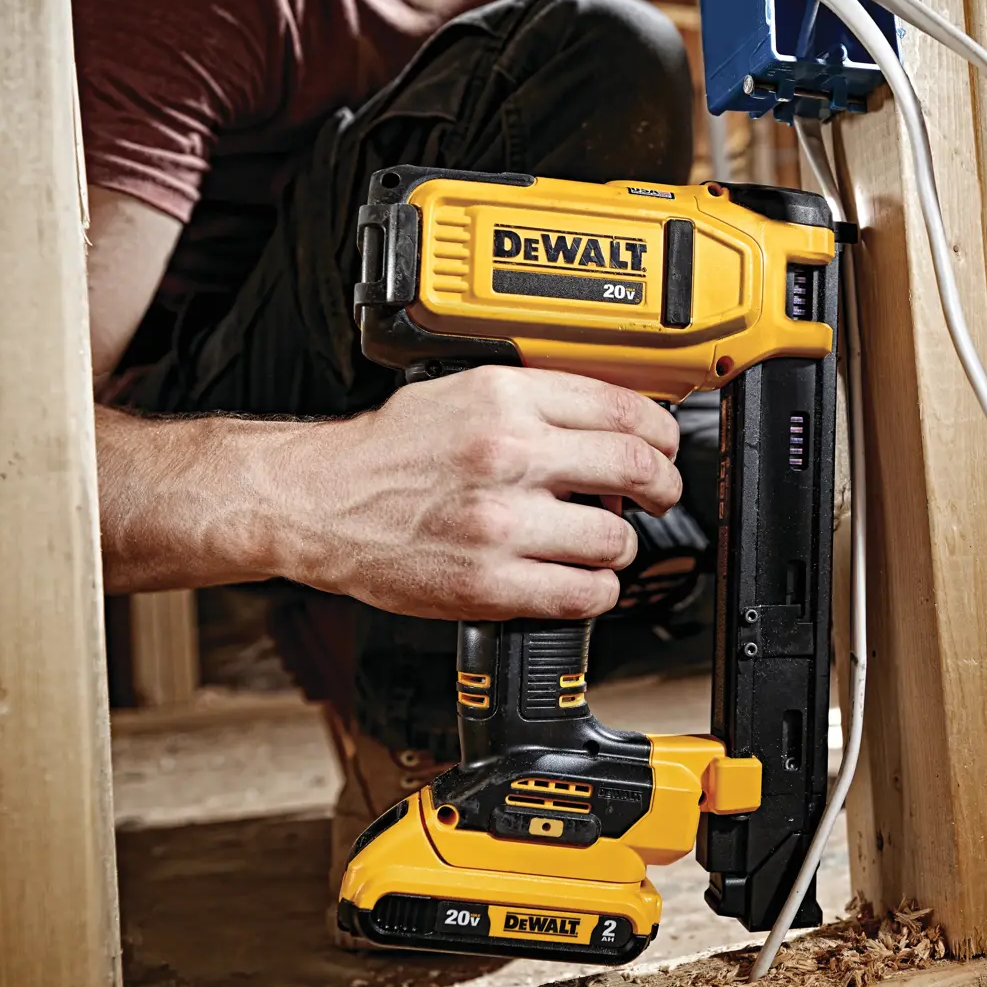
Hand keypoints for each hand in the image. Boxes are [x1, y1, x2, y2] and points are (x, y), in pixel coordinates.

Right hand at [285, 366, 680, 620]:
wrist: (320, 501)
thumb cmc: (389, 451)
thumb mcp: (463, 393)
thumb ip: (537, 402)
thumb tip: (615, 424)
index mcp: (505, 398)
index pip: (624, 410)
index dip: (663, 435)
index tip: (666, 448)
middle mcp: (507, 454)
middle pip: (636, 468)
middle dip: (662, 487)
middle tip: (658, 496)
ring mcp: (500, 522)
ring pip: (617, 539)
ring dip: (621, 546)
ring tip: (601, 542)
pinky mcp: (489, 582)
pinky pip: (584, 593)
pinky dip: (597, 591)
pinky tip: (581, 579)